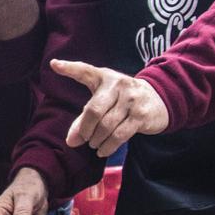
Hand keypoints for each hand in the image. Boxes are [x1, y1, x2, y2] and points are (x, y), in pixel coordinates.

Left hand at [54, 58, 169, 156]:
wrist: (159, 99)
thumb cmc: (123, 99)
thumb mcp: (105, 99)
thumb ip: (85, 117)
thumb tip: (71, 141)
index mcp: (104, 76)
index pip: (85, 71)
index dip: (69, 68)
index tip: (54, 65)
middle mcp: (118, 84)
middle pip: (94, 110)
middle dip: (85, 129)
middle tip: (84, 138)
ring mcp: (131, 99)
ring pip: (106, 126)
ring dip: (96, 140)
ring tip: (94, 144)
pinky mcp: (141, 115)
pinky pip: (119, 135)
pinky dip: (108, 146)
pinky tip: (102, 150)